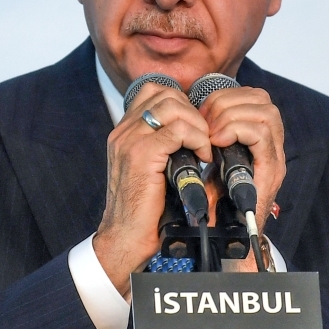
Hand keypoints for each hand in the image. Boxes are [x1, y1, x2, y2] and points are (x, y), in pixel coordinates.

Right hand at [93, 82, 211, 296]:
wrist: (125, 238)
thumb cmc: (144, 209)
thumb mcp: (152, 169)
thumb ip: (163, 145)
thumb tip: (194, 130)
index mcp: (124, 131)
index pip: (154, 90)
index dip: (182, 102)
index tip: (197, 127)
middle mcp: (123, 130)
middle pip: (166, 93)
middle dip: (194, 112)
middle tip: (205, 138)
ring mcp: (129, 140)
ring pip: (173, 106)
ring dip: (198, 125)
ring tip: (205, 148)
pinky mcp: (142, 155)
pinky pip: (177, 130)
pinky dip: (197, 139)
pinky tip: (203, 157)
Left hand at [198, 87, 285, 272]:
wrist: (220, 237)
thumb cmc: (209, 201)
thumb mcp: (207, 161)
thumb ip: (205, 135)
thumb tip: (184, 111)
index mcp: (257, 139)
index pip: (253, 96)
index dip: (225, 95)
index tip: (201, 111)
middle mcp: (272, 145)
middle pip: (262, 99)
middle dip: (227, 102)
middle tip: (203, 120)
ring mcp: (274, 158)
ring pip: (266, 111)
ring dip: (231, 115)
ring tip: (209, 132)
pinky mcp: (271, 171)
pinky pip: (261, 134)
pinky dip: (236, 130)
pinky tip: (216, 142)